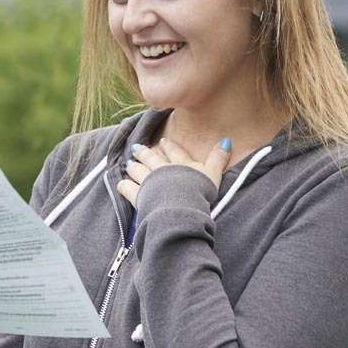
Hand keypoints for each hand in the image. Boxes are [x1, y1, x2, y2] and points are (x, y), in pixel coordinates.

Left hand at [117, 136, 231, 207]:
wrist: (182, 206)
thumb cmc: (199, 191)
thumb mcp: (213, 173)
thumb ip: (219, 158)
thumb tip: (227, 140)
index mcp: (181, 164)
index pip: (174, 152)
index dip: (169, 146)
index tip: (163, 141)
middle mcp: (163, 169)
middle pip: (152, 158)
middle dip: (145, 153)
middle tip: (137, 148)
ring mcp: (149, 181)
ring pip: (139, 170)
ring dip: (134, 166)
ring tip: (129, 163)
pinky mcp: (139, 195)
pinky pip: (128, 188)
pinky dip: (124, 186)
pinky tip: (121, 184)